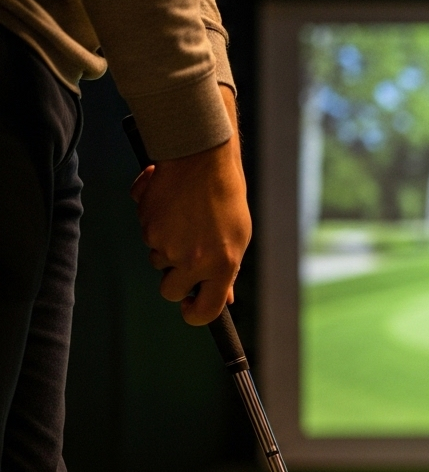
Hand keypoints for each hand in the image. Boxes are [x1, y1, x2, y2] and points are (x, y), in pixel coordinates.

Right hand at [130, 85, 250, 325]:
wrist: (203, 157)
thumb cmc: (226, 197)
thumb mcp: (238, 236)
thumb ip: (227, 269)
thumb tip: (225, 298)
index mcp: (223, 264)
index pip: (206, 310)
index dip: (196, 314)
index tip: (191, 308)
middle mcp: (193, 260)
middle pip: (170, 290)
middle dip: (174, 278)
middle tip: (185, 255)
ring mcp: (167, 244)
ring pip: (157, 260)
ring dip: (167, 245)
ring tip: (185, 217)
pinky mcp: (147, 227)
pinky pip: (147, 234)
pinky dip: (154, 221)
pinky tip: (170, 202)